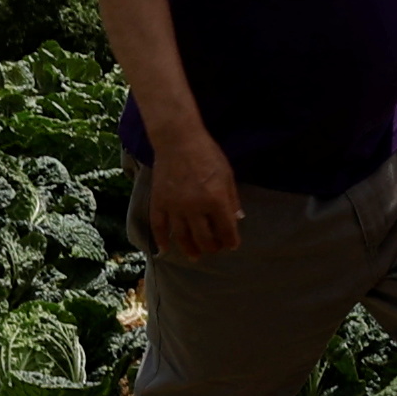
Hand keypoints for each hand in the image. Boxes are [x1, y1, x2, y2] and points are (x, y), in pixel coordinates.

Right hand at [148, 130, 245, 260]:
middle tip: (214, 248)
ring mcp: (175, 207)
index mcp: (216, 200)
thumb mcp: (227, 174)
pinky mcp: (159, 202)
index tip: (232, 245)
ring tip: (195, 256)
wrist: (177, 139)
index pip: (226, 230)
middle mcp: (195, 208)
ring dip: (190, 249)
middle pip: (204, 239)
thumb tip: (238, 219)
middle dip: (212, 247)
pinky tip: (165, 250)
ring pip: (182, 237)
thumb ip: (232, 198)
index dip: (231, 241)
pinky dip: (161, 240)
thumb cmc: (206, 153)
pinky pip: (158, 226)